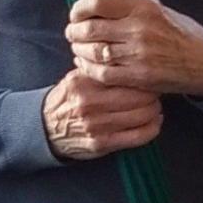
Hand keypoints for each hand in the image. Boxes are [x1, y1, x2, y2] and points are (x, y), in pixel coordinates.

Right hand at [41, 72, 165, 160]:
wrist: (45, 128)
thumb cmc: (67, 100)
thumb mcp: (77, 78)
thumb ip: (99, 69)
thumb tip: (129, 58)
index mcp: (84, 83)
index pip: (125, 76)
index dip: (143, 76)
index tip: (149, 75)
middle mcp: (90, 104)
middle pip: (138, 96)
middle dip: (153, 94)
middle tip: (156, 91)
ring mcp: (96, 126)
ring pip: (142, 116)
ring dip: (154, 111)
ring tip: (155, 106)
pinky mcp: (102, 144)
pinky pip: (138, 136)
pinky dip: (152, 129)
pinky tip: (155, 122)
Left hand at [64, 0, 202, 97]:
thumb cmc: (181, 33)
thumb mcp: (159, 8)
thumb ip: (129, 7)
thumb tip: (97, 7)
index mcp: (143, 6)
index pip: (98, 1)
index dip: (80, 8)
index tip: (76, 14)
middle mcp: (139, 28)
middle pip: (90, 28)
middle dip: (75, 31)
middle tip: (72, 32)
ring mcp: (138, 54)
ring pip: (93, 51)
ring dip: (79, 50)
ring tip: (78, 48)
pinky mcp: (138, 76)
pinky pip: (102, 73)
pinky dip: (88, 68)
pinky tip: (85, 64)